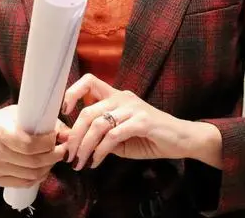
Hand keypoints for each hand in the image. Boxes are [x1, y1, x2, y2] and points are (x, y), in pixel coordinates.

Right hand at [0, 105, 68, 187]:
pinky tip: (43, 167)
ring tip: (53, 157)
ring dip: (47, 168)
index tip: (54, 137)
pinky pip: (23, 184)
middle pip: (31, 162)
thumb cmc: (13, 119)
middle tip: (61, 150)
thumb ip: (50, 123)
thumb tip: (69, 136)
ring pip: (30, 175)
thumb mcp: (29, 113)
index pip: (28, 145)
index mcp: (0, 130)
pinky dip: (38, 177)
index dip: (46, 144)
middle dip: (52, 157)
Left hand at [63, 74, 194, 170]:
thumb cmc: (148, 137)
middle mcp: (122, 97)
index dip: (72, 92)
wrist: (180, 139)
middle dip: (75, 135)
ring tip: (80, 162)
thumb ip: (100, 135)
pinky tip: (97, 162)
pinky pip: (114, 135)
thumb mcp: (119, 136)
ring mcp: (133, 108)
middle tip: (70, 155)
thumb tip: (74, 142)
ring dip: (85, 147)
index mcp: (115, 96)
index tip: (63, 111)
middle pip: (88, 110)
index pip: (89, 81)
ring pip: (98, 124)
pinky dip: (101, 151)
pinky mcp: (143, 121)